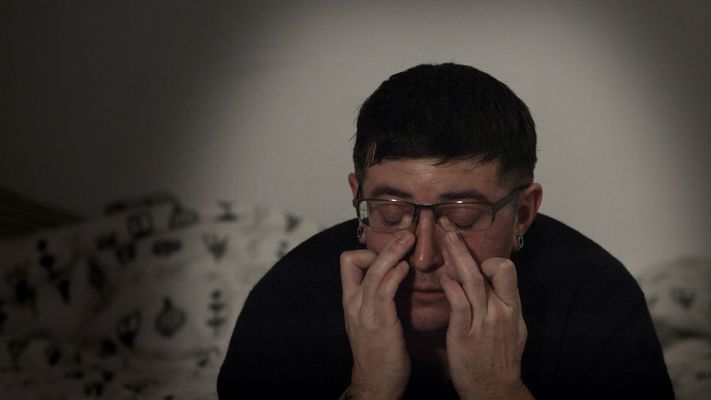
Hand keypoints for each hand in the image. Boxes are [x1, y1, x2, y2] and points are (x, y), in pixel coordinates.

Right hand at [340, 232, 414, 399]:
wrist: (375, 384)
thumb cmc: (380, 353)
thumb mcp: (373, 321)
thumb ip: (380, 299)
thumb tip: (396, 277)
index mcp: (351, 301)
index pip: (348, 262)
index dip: (368, 251)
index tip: (391, 252)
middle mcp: (354, 303)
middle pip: (359, 260)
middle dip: (387, 243)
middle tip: (407, 230)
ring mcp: (364, 313)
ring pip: (373, 271)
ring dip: (393, 251)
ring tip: (410, 239)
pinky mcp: (379, 323)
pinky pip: (383, 291)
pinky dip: (394, 275)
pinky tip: (406, 268)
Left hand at [439, 220, 531, 399]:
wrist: (495, 391)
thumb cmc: (500, 360)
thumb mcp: (512, 329)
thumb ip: (502, 304)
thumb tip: (493, 284)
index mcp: (512, 308)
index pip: (505, 270)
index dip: (488, 259)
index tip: (472, 257)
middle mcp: (500, 311)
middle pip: (485, 268)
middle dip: (463, 245)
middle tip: (446, 225)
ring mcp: (483, 323)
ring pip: (471, 281)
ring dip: (455, 255)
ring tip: (441, 237)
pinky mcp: (466, 336)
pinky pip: (459, 305)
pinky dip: (451, 288)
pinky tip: (443, 277)